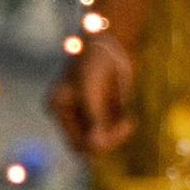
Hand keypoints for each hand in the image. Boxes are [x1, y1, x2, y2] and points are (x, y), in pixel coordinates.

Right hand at [47, 39, 137, 154]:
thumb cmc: (97, 63)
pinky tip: (129, 116)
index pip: (75, 142)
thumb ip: (95, 119)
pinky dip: (122, 126)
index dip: (96, 145)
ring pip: (104, 136)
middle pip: (89, 143)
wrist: (114, 43)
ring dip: (118, 133)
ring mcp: (89, 111)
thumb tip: (97, 146)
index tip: (117, 134)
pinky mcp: (105, 107)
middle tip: (128, 126)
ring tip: (129, 120)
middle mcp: (72, 113)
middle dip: (109, 139)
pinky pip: (114, 127)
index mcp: (60, 109)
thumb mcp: (93, 93)